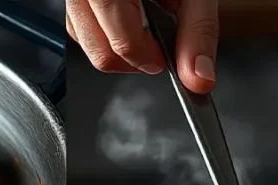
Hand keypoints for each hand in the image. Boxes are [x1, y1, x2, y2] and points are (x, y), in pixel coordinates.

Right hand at [66, 0, 217, 92]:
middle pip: (99, 50)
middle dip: (131, 59)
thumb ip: (197, 31)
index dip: (147, 58)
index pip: (122, 41)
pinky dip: (102, 31)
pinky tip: (126, 15)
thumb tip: (198, 77)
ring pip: (85, 41)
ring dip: (115, 47)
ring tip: (142, 24)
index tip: (164, 59)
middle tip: (155, 47)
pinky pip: (78, 24)